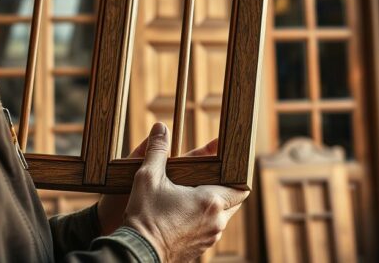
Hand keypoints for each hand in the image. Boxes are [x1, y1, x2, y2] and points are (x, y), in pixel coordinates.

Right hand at [122, 123, 248, 262]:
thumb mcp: (147, 177)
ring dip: (216, 206)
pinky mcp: (199, 250)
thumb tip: (159, 127)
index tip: (230, 169)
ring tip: (198, 194)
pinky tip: (187, 213)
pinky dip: (205, 220)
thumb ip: (157, 150)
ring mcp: (209, 239)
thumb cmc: (144, 216)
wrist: (137, 254)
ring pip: (223, 218)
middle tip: (212, 178)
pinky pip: (211, 231)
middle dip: (227, 190)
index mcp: (210, 201)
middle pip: (235, 203)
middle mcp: (216, 222)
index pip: (241, 188)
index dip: (239, 177)